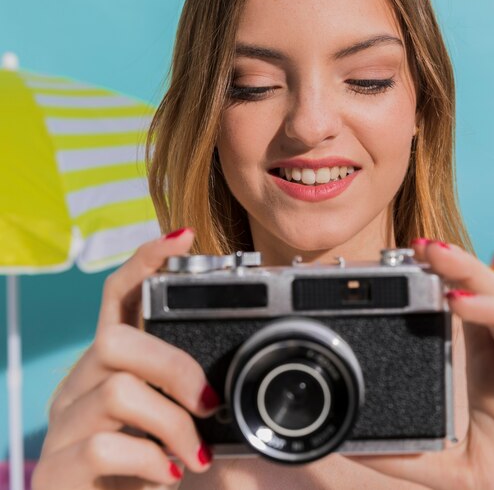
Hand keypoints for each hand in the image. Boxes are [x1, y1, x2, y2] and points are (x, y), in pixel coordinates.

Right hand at [32, 229, 218, 489]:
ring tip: (196, 455)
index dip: (146, 263)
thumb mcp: (174, 419)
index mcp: (111, 365)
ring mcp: (63, 426)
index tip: (183, 237)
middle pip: (116, 340)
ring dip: (173, 425)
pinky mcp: (56, 469)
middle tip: (208, 403)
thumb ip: (188, 392)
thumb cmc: (152, 466)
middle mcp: (79, 385)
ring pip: (118, 391)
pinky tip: (169, 475)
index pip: (118, 296)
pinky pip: (104, 446)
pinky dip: (152, 461)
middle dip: (174, 367)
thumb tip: (227, 380)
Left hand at [357, 240, 493, 489]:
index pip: (463, 306)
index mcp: (488, 360)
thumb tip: (355, 447)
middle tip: (426, 249)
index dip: (439, 280)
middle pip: (490, 296)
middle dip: (460, 270)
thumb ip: (412, 455)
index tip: (405, 258)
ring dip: (491, 304)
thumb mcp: (457, 467)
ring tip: (455, 294)